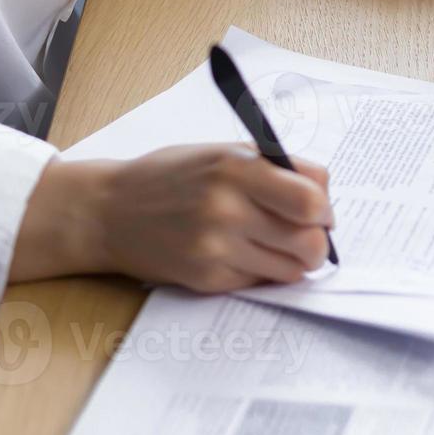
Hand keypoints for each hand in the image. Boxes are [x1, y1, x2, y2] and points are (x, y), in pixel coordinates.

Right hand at [11, 145, 334, 290]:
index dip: (324, 210)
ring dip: (293, 260)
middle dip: (316, 242)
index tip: (319, 212)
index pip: (310, 201)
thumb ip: (278, 168)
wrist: (108, 211)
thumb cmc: (173, 176)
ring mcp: (215, 249)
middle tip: (305, 234)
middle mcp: (226, 210)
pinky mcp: (206, 279)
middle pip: (309, 243)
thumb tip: (325, 197)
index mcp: (236, 169)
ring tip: (273, 244)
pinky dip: (261, 271)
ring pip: (291, 270)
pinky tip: (241, 253)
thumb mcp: (224, 153)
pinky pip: (260, 282)